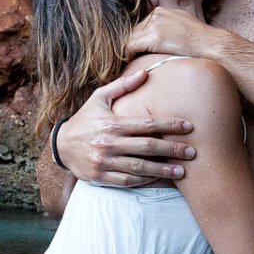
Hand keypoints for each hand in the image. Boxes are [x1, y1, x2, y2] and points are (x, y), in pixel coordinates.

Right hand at [59, 67, 194, 187]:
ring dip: (163, 170)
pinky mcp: (100, 177)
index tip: (188, 127)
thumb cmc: (85, 119)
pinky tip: (159, 179)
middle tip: (192, 152)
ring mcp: (104, 162)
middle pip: (147, 147)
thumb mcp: (99, 98)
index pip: (146, 124)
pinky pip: (127, 181)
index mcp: (112, 123)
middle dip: (172, 149)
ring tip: (182, 171)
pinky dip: (144, 181)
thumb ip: (122, 86)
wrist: (61, 145)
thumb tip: (145, 72)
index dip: (169, 124)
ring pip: (139, 168)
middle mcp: (109, 143)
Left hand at [128, 7, 223, 58]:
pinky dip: (127, 55)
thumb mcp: (184, 27)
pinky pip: (131, 46)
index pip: (142, 26)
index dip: (139, 40)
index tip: (137, 52)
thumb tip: (164, 39)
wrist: (212, 46)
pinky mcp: (155, 37)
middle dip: (132, 45)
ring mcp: (155, 24)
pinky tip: (130, 63)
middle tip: (129, 59)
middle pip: (134, 31)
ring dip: (129, 51)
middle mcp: (157, 14)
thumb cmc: (202, 42)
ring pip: (130, 38)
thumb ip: (171, 28)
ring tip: (128, 63)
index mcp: (162, 11)